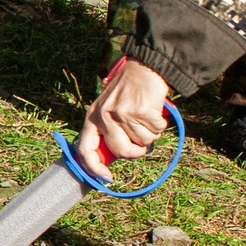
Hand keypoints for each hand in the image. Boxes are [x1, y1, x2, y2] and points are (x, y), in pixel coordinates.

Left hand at [74, 58, 173, 177]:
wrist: (145, 68)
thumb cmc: (128, 91)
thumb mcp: (109, 109)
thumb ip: (108, 131)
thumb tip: (111, 158)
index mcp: (93, 117)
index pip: (85, 149)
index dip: (94, 167)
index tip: (107, 177)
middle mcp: (105, 116)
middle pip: (121, 151)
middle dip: (136, 151)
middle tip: (143, 144)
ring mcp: (122, 113)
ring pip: (143, 142)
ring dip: (151, 133)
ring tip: (147, 116)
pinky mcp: (141, 110)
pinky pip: (156, 131)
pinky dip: (160, 124)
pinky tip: (154, 110)